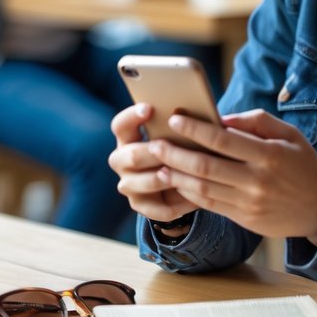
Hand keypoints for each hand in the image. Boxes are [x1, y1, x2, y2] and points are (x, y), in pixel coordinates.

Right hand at [108, 103, 196, 221]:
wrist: (178, 178)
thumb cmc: (180, 146)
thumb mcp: (176, 133)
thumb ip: (179, 125)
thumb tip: (195, 115)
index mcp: (128, 138)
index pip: (120, 125)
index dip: (131, 116)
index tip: (149, 108)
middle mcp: (122, 161)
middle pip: (130, 156)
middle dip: (152, 152)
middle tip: (168, 147)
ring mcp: (129, 185)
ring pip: (141, 183)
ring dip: (162, 178)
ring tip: (182, 174)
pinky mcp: (141, 206)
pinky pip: (159, 209)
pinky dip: (179, 203)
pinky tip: (196, 197)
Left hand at [148, 109, 316, 241]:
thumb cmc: (303, 164)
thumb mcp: (289, 134)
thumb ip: (256, 122)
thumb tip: (220, 118)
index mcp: (270, 155)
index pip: (223, 140)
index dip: (195, 129)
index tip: (175, 118)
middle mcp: (257, 181)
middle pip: (206, 166)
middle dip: (176, 153)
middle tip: (154, 143)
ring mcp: (249, 203)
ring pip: (203, 188)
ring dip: (177, 175)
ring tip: (158, 162)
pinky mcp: (244, 218)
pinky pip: (210, 205)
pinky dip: (189, 193)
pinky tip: (177, 181)